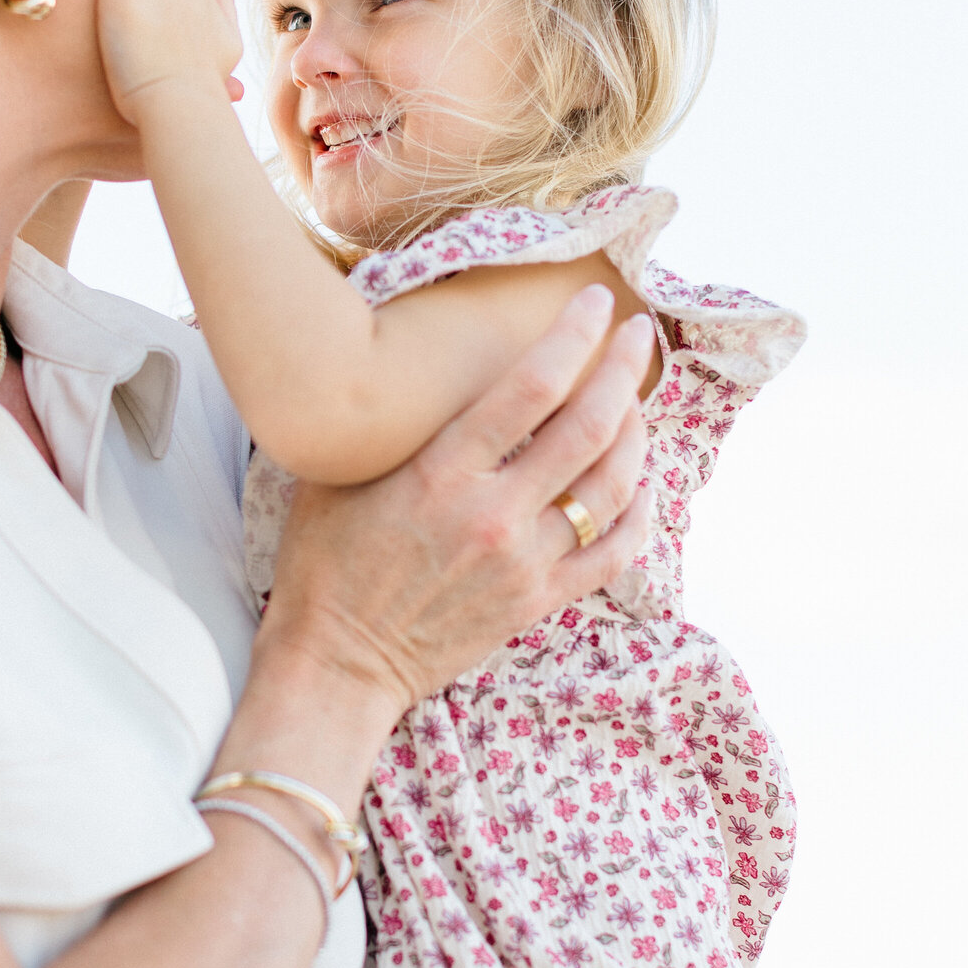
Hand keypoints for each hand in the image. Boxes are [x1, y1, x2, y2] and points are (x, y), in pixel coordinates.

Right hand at [257, 288, 652, 720]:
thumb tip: (405, 361)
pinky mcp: (537, 603)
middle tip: (639, 334)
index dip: (574, 335)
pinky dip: (640, 514)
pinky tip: (643, 487)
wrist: (336, 664)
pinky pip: (614, 554)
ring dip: (637, 435)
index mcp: (441, 473)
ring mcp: (523, 563)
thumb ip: (385, 424)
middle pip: (589, 426)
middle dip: (624, 369)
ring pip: (612, 486)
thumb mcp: (337, 477)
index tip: (597, 303)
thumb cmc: (324, 565)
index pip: (531, 386)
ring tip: (637, 402)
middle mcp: (492, 514)